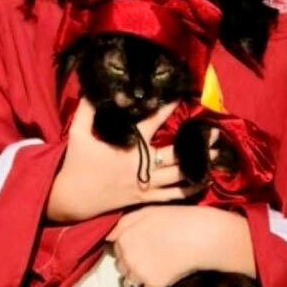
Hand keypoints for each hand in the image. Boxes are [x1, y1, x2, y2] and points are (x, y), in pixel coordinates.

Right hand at [46, 98, 203, 221]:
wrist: (71, 198)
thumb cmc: (75, 163)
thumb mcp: (78, 133)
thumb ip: (87, 110)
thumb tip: (91, 88)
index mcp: (129, 147)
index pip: (152, 123)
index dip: (167, 108)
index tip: (180, 96)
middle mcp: (141, 166)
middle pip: (175, 154)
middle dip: (196, 144)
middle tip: (216, 133)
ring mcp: (144, 185)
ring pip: (177, 176)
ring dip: (197, 165)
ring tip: (215, 156)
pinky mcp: (143, 199)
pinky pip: (170, 197)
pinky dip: (188, 189)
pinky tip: (203, 182)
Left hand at [106, 205, 255, 286]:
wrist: (198, 235)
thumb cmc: (173, 219)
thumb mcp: (145, 211)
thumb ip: (124, 223)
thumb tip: (109, 237)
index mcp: (124, 237)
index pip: (114, 248)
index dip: (126, 245)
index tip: (137, 244)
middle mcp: (127, 257)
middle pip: (120, 265)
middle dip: (130, 262)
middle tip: (146, 255)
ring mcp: (139, 273)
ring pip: (129, 281)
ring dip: (136, 277)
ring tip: (150, 269)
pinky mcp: (153, 285)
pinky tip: (155, 283)